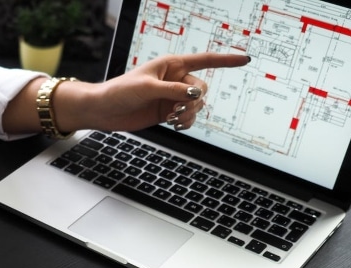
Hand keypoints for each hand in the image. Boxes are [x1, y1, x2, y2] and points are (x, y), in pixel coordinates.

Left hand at [83, 53, 249, 131]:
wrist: (105, 110)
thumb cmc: (120, 91)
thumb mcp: (148, 88)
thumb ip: (174, 91)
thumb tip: (196, 94)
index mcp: (172, 65)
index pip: (205, 60)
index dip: (226, 60)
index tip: (245, 59)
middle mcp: (175, 79)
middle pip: (202, 88)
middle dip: (194, 101)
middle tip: (176, 110)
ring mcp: (172, 97)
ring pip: (197, 105)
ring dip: (189, 114)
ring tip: (171, 119)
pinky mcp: (168, 112)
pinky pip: (189, 118)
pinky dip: (186, 123)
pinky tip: (176, 126)